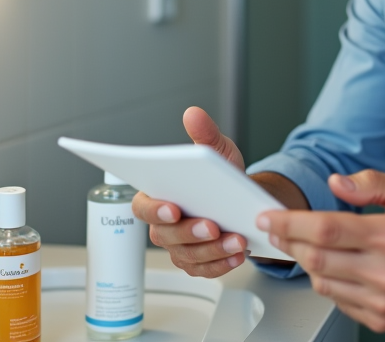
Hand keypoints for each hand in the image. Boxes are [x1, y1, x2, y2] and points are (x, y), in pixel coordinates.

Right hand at [130, 106, 248, 276]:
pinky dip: (222, 264)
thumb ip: (205, 135)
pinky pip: (205, 269)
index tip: (172, 208)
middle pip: (166, 236)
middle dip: (190, 232)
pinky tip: (238, 255)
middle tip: (212, 225)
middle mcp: (164, 226)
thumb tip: (193, 114)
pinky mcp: (197, 263)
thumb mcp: (218, 152)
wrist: (241, 201)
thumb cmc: (221, 177)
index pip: (143, 207)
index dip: (154, 210)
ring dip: (212, 249)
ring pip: (188, 255)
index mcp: (158, 197)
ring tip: (236, 240)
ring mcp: (179, 247)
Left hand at [256, 170, 384, 332]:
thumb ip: (371, 183)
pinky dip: (329, 281)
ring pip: (323, 282)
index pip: (326, 230)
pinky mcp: (381, 318)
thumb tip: (335, 183)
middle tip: (280, 228)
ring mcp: (384, 300)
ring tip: (314, 244)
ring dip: (308, 261)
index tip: (270, 218)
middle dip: (290, 241)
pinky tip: (340, 265)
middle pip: (317, 259)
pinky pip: (338, 300)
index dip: (291, 223)